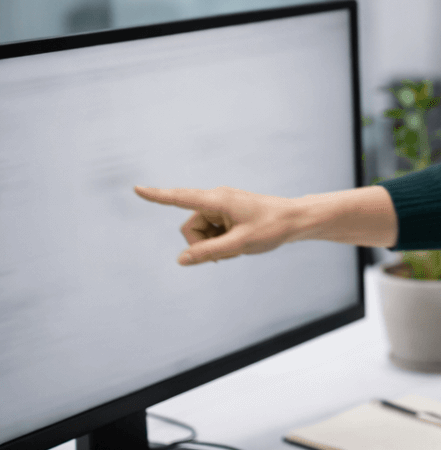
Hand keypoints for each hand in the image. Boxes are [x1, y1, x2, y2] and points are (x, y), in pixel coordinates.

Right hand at [135, 184, 398, 261]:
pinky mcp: (226, 215)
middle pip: (190, 229)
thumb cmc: (271, 228)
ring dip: (214, 246)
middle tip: (228, 253)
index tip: (136, 189)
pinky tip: (239, 245)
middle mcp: (216, 200)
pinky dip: (220, 243)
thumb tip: (181, 260)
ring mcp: (221, 208)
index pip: (181, 198)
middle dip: (203, 245)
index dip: (158, 196)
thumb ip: (208, 253)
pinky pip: (212, 234)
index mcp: (217, 200)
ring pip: (200, 235)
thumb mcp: (240, 245)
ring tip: (238, 248)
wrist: (296, 221)